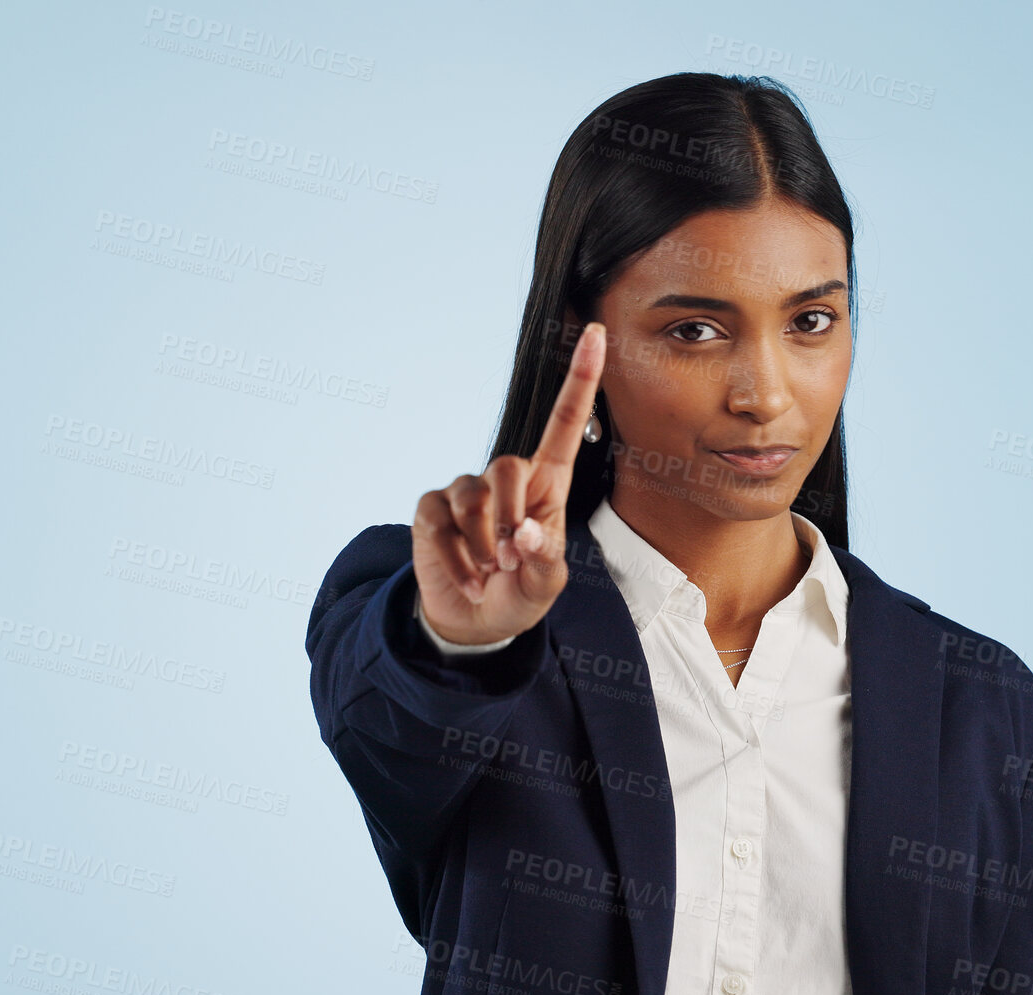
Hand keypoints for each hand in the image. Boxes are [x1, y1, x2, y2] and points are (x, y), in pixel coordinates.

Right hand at [411, 322, 606, 646]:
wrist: (475, 622)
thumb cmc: (520, 593)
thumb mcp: (545, 585)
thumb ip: (542, 560)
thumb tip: (522, 532)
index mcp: (548, 484)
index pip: (566, 423)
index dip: (581, 378)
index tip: (599, 334)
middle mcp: (507, 479)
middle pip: (508, 468)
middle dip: (509, 517)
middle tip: (508, 560)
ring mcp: (466, 491)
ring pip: (472, 496)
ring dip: (482, 543)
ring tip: (488, 570)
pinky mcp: (432, 509)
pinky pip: (438, 519)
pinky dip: (455, 554)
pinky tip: (466, 574)